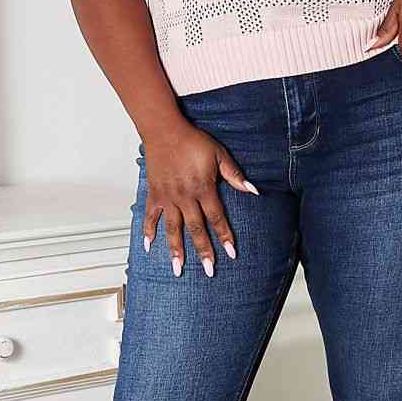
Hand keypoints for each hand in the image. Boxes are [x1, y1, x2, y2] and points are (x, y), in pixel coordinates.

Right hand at [141, 119, 258, 277]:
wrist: (164, 130)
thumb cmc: (192, 141)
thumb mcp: (219, 154)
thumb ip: (234, 175)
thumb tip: (253, 190)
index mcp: (203, 188)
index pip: (217, 218)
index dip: (224, 236)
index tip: (231, 253)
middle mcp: (185, 197)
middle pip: (196, 229)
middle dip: (203, 251)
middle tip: (208, 270)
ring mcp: (168, 197)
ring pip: (172, 229)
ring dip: (175, 250)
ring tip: (178, 268)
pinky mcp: (154, 194)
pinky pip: (150, 216)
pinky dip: (148, 231)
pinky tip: (148, 247)